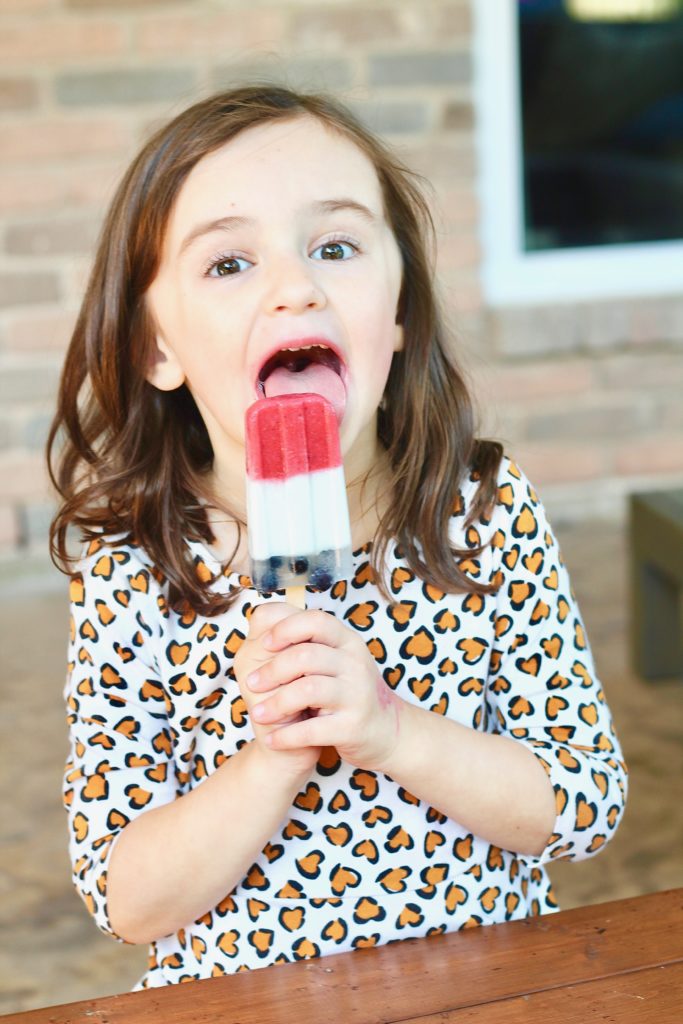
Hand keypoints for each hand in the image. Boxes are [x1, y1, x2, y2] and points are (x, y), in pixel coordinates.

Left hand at [245, 608, 402, 771]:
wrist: (385, 732)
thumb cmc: (346, 692)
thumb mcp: (334, 660)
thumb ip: (304, 641)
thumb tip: (259, 618)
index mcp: (347, 642)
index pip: (315, 621)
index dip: (285, 629)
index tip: (265, 643)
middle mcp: (355, 664)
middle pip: (305, 655)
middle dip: (272, 670)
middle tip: (252, 683)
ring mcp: (356, 695)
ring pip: (307, 690)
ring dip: (276, 703)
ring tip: (259, 713)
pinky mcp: (352, 727)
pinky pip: (312, 729)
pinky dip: (286, 736)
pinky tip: (274, 738)